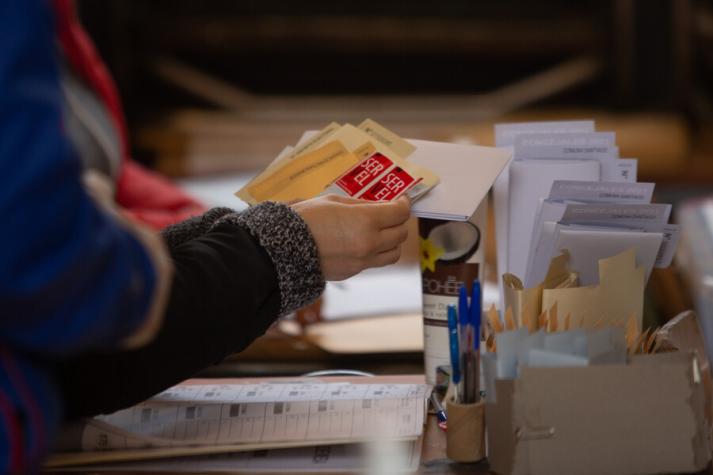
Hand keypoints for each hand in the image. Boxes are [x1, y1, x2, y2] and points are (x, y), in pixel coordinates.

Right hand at [292, 194, 410, 280]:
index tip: (400, 199)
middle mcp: (369, 244)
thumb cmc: (306, 218)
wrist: (283, 249)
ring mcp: (362, 261)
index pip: (399, 213)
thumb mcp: (334, 201)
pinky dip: (375, 252)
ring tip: (382, 231)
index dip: (403, 204)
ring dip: (392, 241)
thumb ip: (361, 204)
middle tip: (391, 214)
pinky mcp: (353, 272)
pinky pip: (374, 262)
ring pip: (393, 254)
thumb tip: (379, 206)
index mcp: (366, 221)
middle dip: (399, 221)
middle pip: (401, 234)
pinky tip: (362, 242)